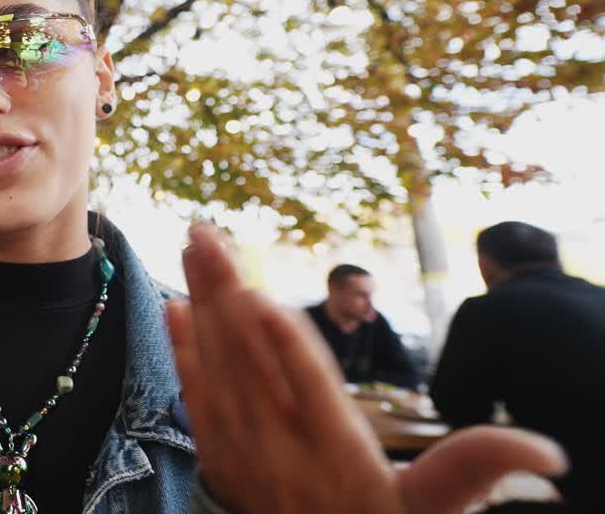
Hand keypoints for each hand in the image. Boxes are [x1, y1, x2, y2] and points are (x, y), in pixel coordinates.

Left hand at [168, 223, 566, 513]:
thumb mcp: (428, 506)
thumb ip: (472, 468)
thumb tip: (548, 451)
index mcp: (338, 455)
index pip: (310, 393)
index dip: (286, 349)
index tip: (263, 300)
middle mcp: (281, 449)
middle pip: (250, 364)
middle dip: (228, 296)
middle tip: (207, 234)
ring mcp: (242, 449)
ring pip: (217, 368)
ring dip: (202, 304)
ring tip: (192, 247)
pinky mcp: (218, 452)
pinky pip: (194, 399)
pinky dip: (182, 354)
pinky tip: (173, 309)